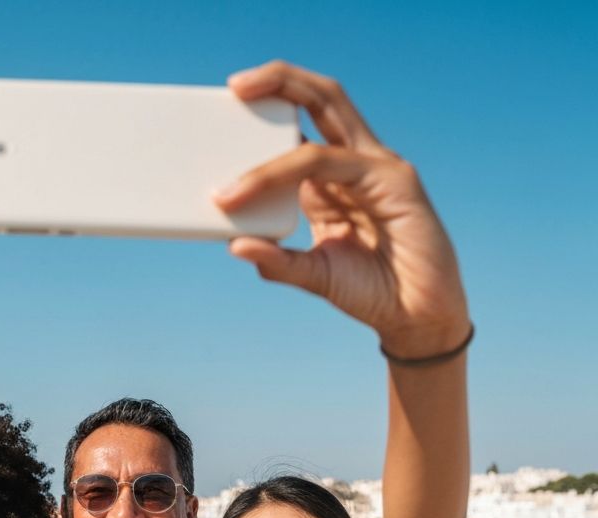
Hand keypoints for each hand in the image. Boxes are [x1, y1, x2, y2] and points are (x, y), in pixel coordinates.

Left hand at [215, 61, 469, 356]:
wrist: (416, 316)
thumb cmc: (369, 291)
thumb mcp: (311, 274)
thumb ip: (276, 261)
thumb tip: (234, 245)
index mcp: (334, 180)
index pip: (300, 131)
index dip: (265, 118)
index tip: (222, 121)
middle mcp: (355, 163)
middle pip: (319, 99)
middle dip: (278, 80)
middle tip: (234, 85)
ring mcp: (376, 166)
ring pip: (324, 116)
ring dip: (280, 107)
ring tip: (238, 108)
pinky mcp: (392, 180)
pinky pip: (328, 163)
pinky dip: (283, 171)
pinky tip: (249, 187)